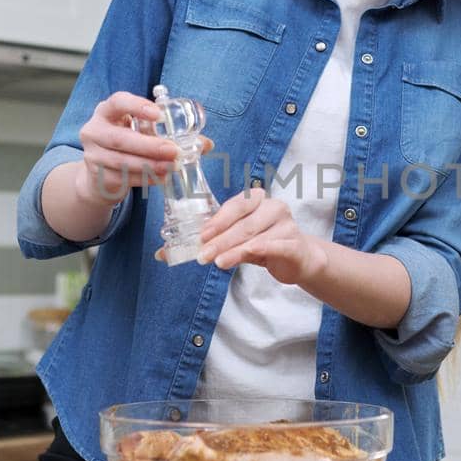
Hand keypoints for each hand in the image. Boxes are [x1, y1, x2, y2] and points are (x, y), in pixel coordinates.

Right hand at [74, 91, 210, 204]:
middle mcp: (95, 130)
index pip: (118, 102)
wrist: (101, 174)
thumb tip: (206, 144)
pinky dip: (144, 179)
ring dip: (150, 165)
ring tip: (172, 167)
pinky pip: (123, 178)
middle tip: (174, 151)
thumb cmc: (129, 144)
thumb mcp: (143, 132)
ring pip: (121, 161)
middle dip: (149, 146)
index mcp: (107, 111)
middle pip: (120, 138)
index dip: (137, 106)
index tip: (159, 114)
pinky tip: (161, 178)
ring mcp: (93, 155)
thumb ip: (170, 134)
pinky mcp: (97, 176)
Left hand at [168, 187, 327, 285]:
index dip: (217, 220)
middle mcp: (274, 206)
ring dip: (234, 250)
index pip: (235, 205)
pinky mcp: (295, 244)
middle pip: (243, 223)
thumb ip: (207, 243)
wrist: (298, 258)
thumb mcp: (235, 241)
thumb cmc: (263, 243)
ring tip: (217, 262)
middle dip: (220, 240)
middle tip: (203, 255)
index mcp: (257, 198)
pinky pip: (276, 246)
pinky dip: (261, 250)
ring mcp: (287, 224)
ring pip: (256, 237)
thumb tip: (162, 253)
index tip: (201, 236)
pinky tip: (248, 255)